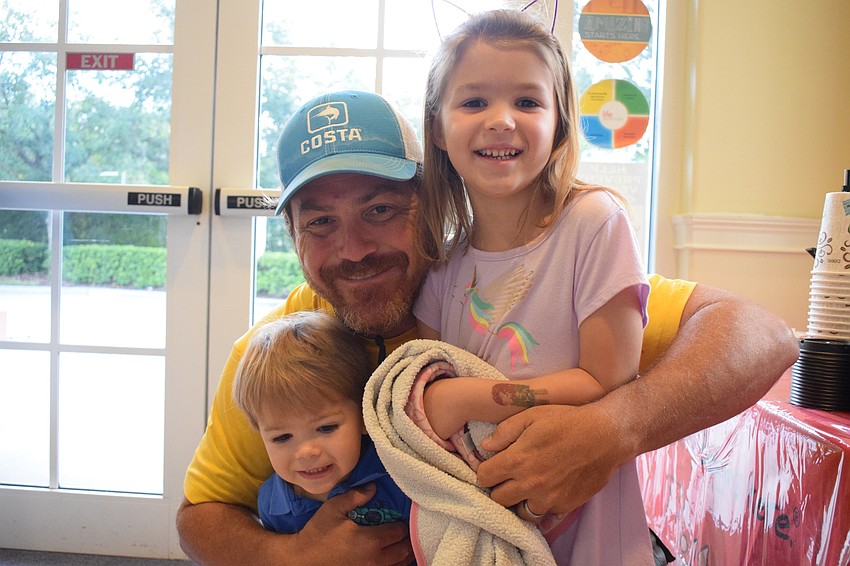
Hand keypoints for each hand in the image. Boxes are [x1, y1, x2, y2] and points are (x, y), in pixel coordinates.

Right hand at [298, 484, 413, 565]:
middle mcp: (375, 559)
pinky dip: (395, 564)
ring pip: (399, 565)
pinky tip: (392, 557)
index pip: (399, 532)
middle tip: (406, 530)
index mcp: (370, 540)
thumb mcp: (334, 508)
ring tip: (404, 544)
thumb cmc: (318, 534)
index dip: (403, 524)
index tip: (401, 518)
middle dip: (408, 539)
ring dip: (405, 554)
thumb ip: (355, 496)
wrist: (302, 560)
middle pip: (404, 550)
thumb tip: (374, 488)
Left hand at [476, 404, 624, 515]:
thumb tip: (486, 446)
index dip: (486, 470)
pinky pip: (544, 513)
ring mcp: (548, 498)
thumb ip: (505, 432)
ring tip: (526, 486)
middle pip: (498, 499)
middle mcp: (530, 484)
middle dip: (499, 487)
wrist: (606, 435)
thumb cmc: (567, 421)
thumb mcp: (531, 416)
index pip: (484, 477)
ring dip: (519, 500)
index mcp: (518, 460)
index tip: (492, 466)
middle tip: (508, 476)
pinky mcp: (565, 506)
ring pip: (520, 511)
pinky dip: (541, 503)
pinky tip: (547, 489)